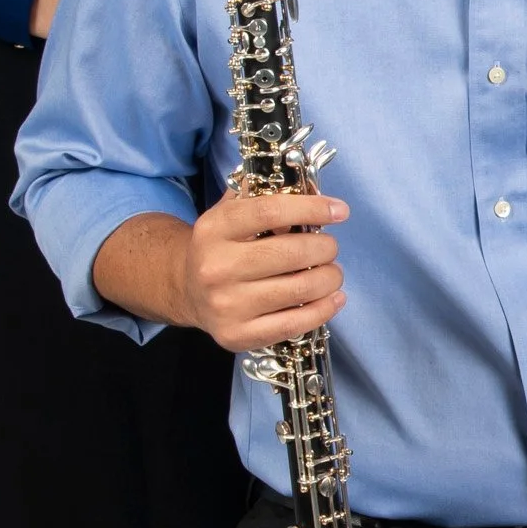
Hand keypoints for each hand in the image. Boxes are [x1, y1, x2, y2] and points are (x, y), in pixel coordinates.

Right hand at [179, 185, 348, 353]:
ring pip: (299, 289)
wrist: (187, 290)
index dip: (311, 209)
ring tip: (332, 272)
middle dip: (325, 248)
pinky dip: (323, 309)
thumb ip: (264, 197)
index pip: (270, 212)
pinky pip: (294, 324)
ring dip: (330, 278)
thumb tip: (312, 193)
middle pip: (291, 253)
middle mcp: (216, 267)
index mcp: (214, 229)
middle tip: (330, 247)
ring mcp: (226, 305)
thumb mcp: (231, 212)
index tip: (339, 211)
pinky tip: (334, 297)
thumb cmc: (222, 246)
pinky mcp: (237, 334)